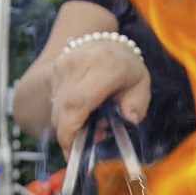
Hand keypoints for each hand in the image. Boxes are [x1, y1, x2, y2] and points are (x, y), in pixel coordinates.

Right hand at [50, 39, 150, 158]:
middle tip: (83, 148)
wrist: (106, 42)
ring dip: (69, 126)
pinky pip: (55, 103)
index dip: (71, 131)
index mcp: (106, 67)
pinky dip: (66, 116)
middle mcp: (79, 64)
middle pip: (63, 109)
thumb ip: (136, 108)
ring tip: (91, 125)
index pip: (77, 102)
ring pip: (56, 109)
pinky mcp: (54, 72)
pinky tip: (83, 114)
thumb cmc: (127, 69)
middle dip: (69, 135)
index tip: (73, 152)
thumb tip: (127, 123)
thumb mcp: (141, 87)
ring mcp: (62, 66)